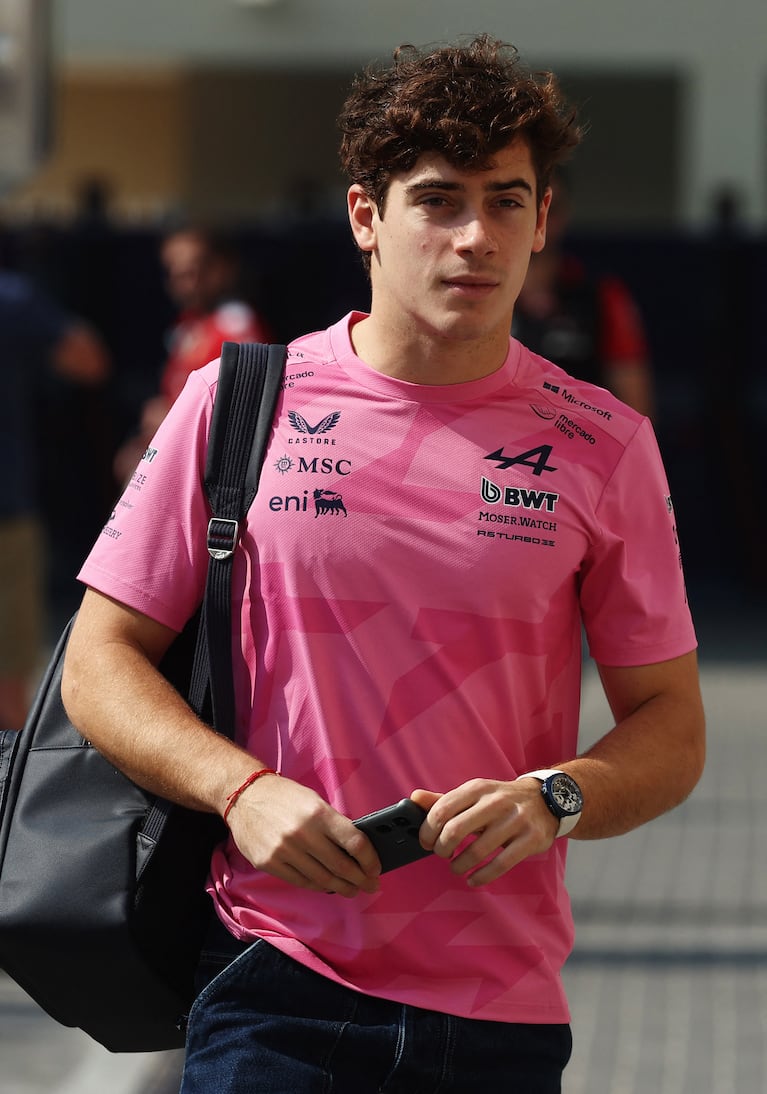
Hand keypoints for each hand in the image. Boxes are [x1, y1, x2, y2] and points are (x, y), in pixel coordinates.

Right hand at [226, 775, 380, 897]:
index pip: (355, 843)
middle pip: (342, 867)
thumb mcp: (315, 801)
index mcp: (319, 813)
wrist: (244, 795)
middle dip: (361, 880)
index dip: (370, 860)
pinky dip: (318, 886)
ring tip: (352, 889)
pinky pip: (301, 882)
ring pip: (323, 879)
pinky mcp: (269, 863)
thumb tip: (357, 851)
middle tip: (370, 885)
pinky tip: (327, 886)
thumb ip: (334, 825)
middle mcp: (303, 833)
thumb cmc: (285, 797)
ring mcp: (284, 850)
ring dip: (342, 888)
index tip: (376, 868)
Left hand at [411, 778, 557, 886]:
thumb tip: (414, 798)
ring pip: (477, 851)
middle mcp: (496, 802)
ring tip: (456, 868)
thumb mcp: (474, 794)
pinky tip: (473, 879)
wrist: (546, 800)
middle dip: (442, 849)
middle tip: (442, 854)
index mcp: (477, 788)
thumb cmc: (501, 800)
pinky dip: (482, 877)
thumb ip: (444, 800)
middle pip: (455, 830)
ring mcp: (515, 820)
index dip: (427, 830)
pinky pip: (501, 864)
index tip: (425, 842)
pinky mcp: (530, 840)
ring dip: (460, 865)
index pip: (442, 809)